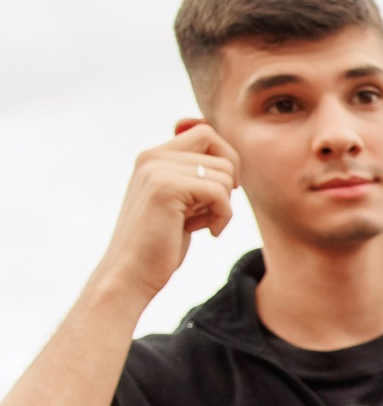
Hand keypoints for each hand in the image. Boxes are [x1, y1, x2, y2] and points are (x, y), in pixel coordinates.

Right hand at [95, 125, 238, 304]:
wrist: (131, 273)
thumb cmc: (160, 244)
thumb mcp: (182, 203)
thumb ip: (196, 178)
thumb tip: (228, 158)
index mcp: (154, 156)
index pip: (204, 132)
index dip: (225, 157)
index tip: (219, 190)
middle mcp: (152, 156)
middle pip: (218, 146)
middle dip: (228, 180)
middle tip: (213, 208)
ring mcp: (157, 170)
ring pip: (224, 172)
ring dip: (224, 204)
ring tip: (202, 224)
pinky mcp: (166, 188)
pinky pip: (220, 193)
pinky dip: (224, 216)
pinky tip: (207, 233)